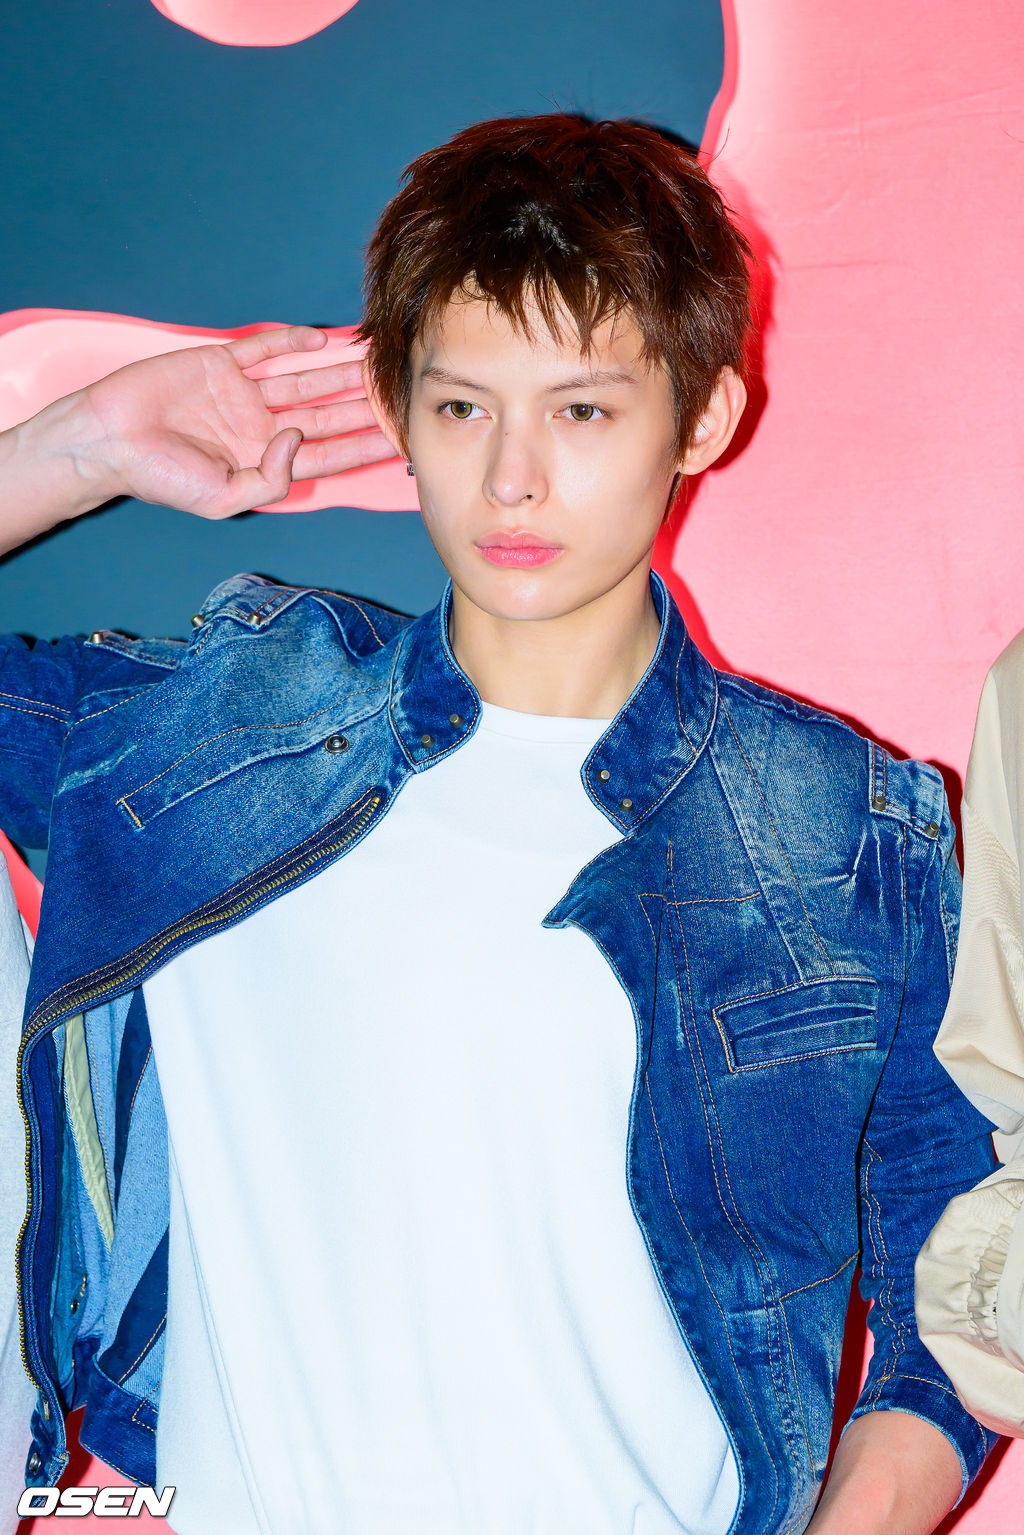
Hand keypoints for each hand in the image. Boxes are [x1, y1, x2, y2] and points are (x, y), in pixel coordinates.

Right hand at [70, 325, 397, 515]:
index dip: (361, 447)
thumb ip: (270, 480)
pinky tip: (324, 340)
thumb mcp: (223, 498)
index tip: (396, 438)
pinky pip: (263, 349)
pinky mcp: (220, 363)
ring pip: (303, 380)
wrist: (107, 441)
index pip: (326, 455)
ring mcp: (242, 394)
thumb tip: (296, 440)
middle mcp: (260, 427)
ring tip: (374, 364)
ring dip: (339, 373)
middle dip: (361, 407)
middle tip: (399, 395)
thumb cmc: (159, 478)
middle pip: (324, 415)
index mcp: (263, 462)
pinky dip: (291, 342)